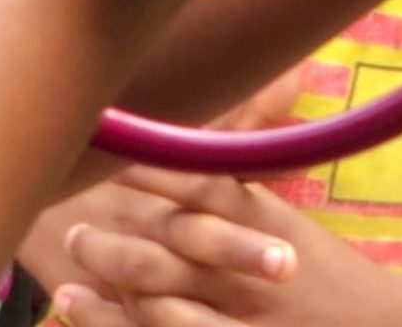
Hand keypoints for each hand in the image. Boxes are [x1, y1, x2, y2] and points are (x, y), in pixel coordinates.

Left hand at [50, 169, 392, 326]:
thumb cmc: (334, 279)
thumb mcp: (292, 224)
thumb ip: (251, 178)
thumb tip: (246, 96)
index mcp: (266, 223)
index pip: (200, 186)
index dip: (148, 170)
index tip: (106, 154)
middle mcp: (249, 269)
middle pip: (166, 245)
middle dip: (113, 234)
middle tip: (70, 224)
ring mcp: (240, 319)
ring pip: (157, 301)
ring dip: (109, 283)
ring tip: (67, 274)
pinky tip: (83, 313)